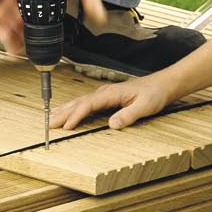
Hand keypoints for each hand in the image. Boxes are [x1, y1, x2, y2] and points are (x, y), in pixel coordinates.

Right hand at [50, 73, 173, 130]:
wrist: (163, 85)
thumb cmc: (154, 94)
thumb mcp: (145, 106)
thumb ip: (129, 115)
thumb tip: (112, 125)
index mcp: (111, 93)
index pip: (88, 105)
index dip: (76, 116)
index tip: (66, 126)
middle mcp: (105, 92)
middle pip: (79, 102)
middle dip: (63, 113)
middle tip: (48, 124)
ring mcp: (105, 95)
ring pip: (80, 102)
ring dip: (65, 110)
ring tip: (51, 118)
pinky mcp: (107, 99)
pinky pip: (86, 104)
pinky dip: (74, 109)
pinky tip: (69, 113)